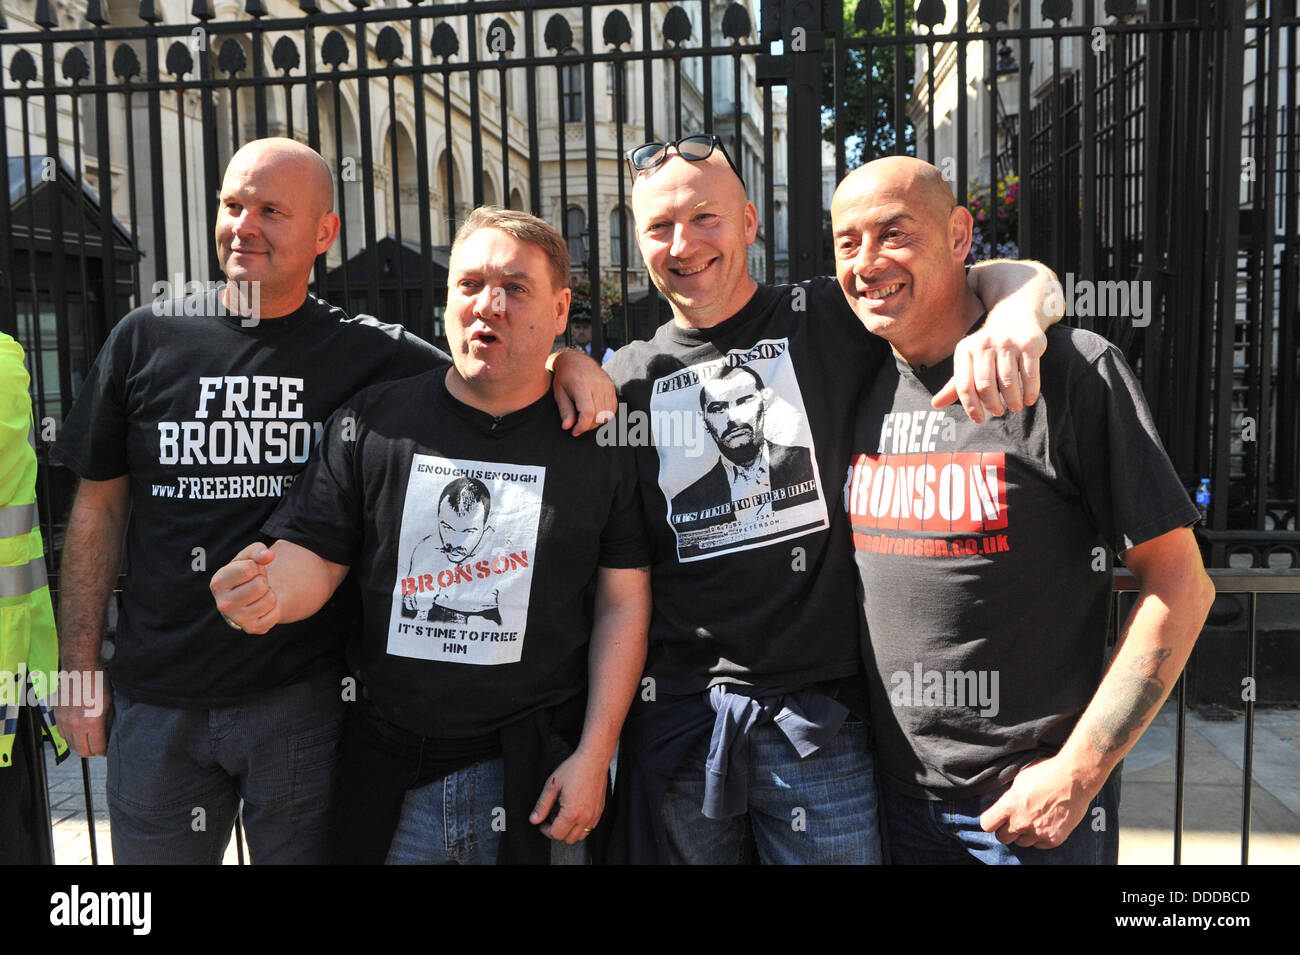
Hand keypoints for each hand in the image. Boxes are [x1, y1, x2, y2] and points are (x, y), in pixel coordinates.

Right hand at [54, 670, 112, 757]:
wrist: (80, 669)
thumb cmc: (97, 682)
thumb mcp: (109, 704)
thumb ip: (108, 723)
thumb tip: (108, 735)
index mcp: (92, 722)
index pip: (97, 749)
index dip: (104, 752)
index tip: (107, 750)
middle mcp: (76, 724)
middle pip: (82, 751)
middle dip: (92, 752)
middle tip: (98, 748)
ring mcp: (64, 721)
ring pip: (71, 744)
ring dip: (80, 744)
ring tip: (89, 739)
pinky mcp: (57, 716)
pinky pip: (62, 734)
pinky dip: (70, 736)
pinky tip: (78, 730)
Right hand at [210, 542, 279, 633]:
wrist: (250, 596)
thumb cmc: (247, 573)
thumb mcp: (248, 558)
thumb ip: (258, 551)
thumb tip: (269, 555)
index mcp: (218, 583)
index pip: (248, 569)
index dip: (256, 567)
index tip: (251, 571)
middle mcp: (223, 604)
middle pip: (260, 586)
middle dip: (263, 581)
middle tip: (257, 584)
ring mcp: (237, 618)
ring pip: (269, 600)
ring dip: (270, 594)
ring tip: (260, 594)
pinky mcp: (251, 628)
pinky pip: (275, 614)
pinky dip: (275, 608)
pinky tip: (263, 606)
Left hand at [528, 747, 609, 843]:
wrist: (594, 759)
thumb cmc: (574, 769)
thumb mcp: (552, 785)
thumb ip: (542, 805)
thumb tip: (534, 820)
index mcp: (572, 813)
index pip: (556, 834)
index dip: (546, 830)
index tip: (543, 822)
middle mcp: (585, 817)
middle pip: (568, 839)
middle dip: (557, 831)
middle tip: (552, 817)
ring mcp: (594, 815)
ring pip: (580, 836)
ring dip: (570, 830)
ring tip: (564, 815)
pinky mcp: (600, 810)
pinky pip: (590, 827)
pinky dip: (581, 825)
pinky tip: (575, 811)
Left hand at [550, 348, 615, 435]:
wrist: (575, 359)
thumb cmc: (564, 377)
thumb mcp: (559, 393)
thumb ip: (565, 411)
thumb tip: (567, 427)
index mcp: (582, 385)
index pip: (588, 412)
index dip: (582, 426)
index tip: (574, 431)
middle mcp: (597, 384)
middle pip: (599, 415)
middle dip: (588, 426)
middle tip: (578, 425)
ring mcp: (607, 385)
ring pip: (607, 414)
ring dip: (597, 422)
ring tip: (585, 419)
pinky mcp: (611, 387)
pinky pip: (613, 408)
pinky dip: (604, 415)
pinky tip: (594, 413)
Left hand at [932, 322, 1045, 422]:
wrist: (1015, 318)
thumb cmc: (988, 349)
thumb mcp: (969, 362)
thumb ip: (955, 385)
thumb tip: (935, 404)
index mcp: (965, 350)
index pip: (964, 385)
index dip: (971, 407)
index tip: (979, 419)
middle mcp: (984, 344)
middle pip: (985, 385)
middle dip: (992, 405)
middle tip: (998, 412)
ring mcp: (1007, 342)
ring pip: (1008, 382)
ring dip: (1012, 401)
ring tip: (1015, 407)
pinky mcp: (1029, 344)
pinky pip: (1029, 375)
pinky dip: (1030, 392)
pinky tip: (1028, 400)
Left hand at [979, 757, 1095, 848]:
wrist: (1075, 779)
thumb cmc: (1047, 773)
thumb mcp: (1020, 780)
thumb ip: (1009, 797)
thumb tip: (1003, 805)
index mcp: (1009, 805)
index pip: (986, 825)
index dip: (990, 821)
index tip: (996, 818)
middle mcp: (1021, 822)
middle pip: (1002, 838)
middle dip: (1006, 829)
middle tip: (1015, 819)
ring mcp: (1038, 832)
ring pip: (1022, 842)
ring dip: (1024, 834)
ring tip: (1034, 819)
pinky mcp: (1053, 839)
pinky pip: (1039, 845)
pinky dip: (1041, 837)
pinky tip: (1046, 823)